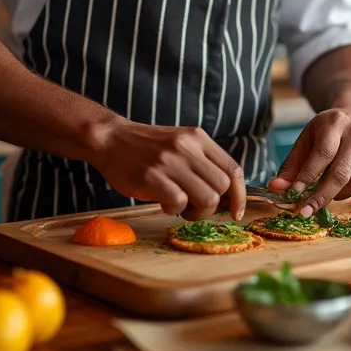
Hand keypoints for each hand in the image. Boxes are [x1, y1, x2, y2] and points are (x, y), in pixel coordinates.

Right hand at [90, 119, 245, 220]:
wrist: (111, 139)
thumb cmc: (147, 148)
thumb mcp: (181, 144)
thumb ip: (203, 163)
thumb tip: (228, 196)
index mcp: (198, 138)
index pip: (234, 170)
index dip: (240, 195)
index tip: (236, 212)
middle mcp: (188, 147)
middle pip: (222, 187)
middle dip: (213, 206)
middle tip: (193, 207)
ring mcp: (170, 161)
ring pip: (207, 198)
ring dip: (196, 212)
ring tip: (179, 206)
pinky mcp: (152, 176)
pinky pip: (180, 203)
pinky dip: (175, 209)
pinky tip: (163, 202)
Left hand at [268, 108, 350, 216]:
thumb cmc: (326, 135)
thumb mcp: (305, 142)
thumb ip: (291, 166)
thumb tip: (276, 188)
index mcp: (334, 122)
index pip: (322, 154)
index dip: (308, 177)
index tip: (295, 194)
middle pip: (341, 173)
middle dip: (321, 196)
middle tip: (306, 211)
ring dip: (340, 195)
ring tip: (330, 191)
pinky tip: (349, 191)